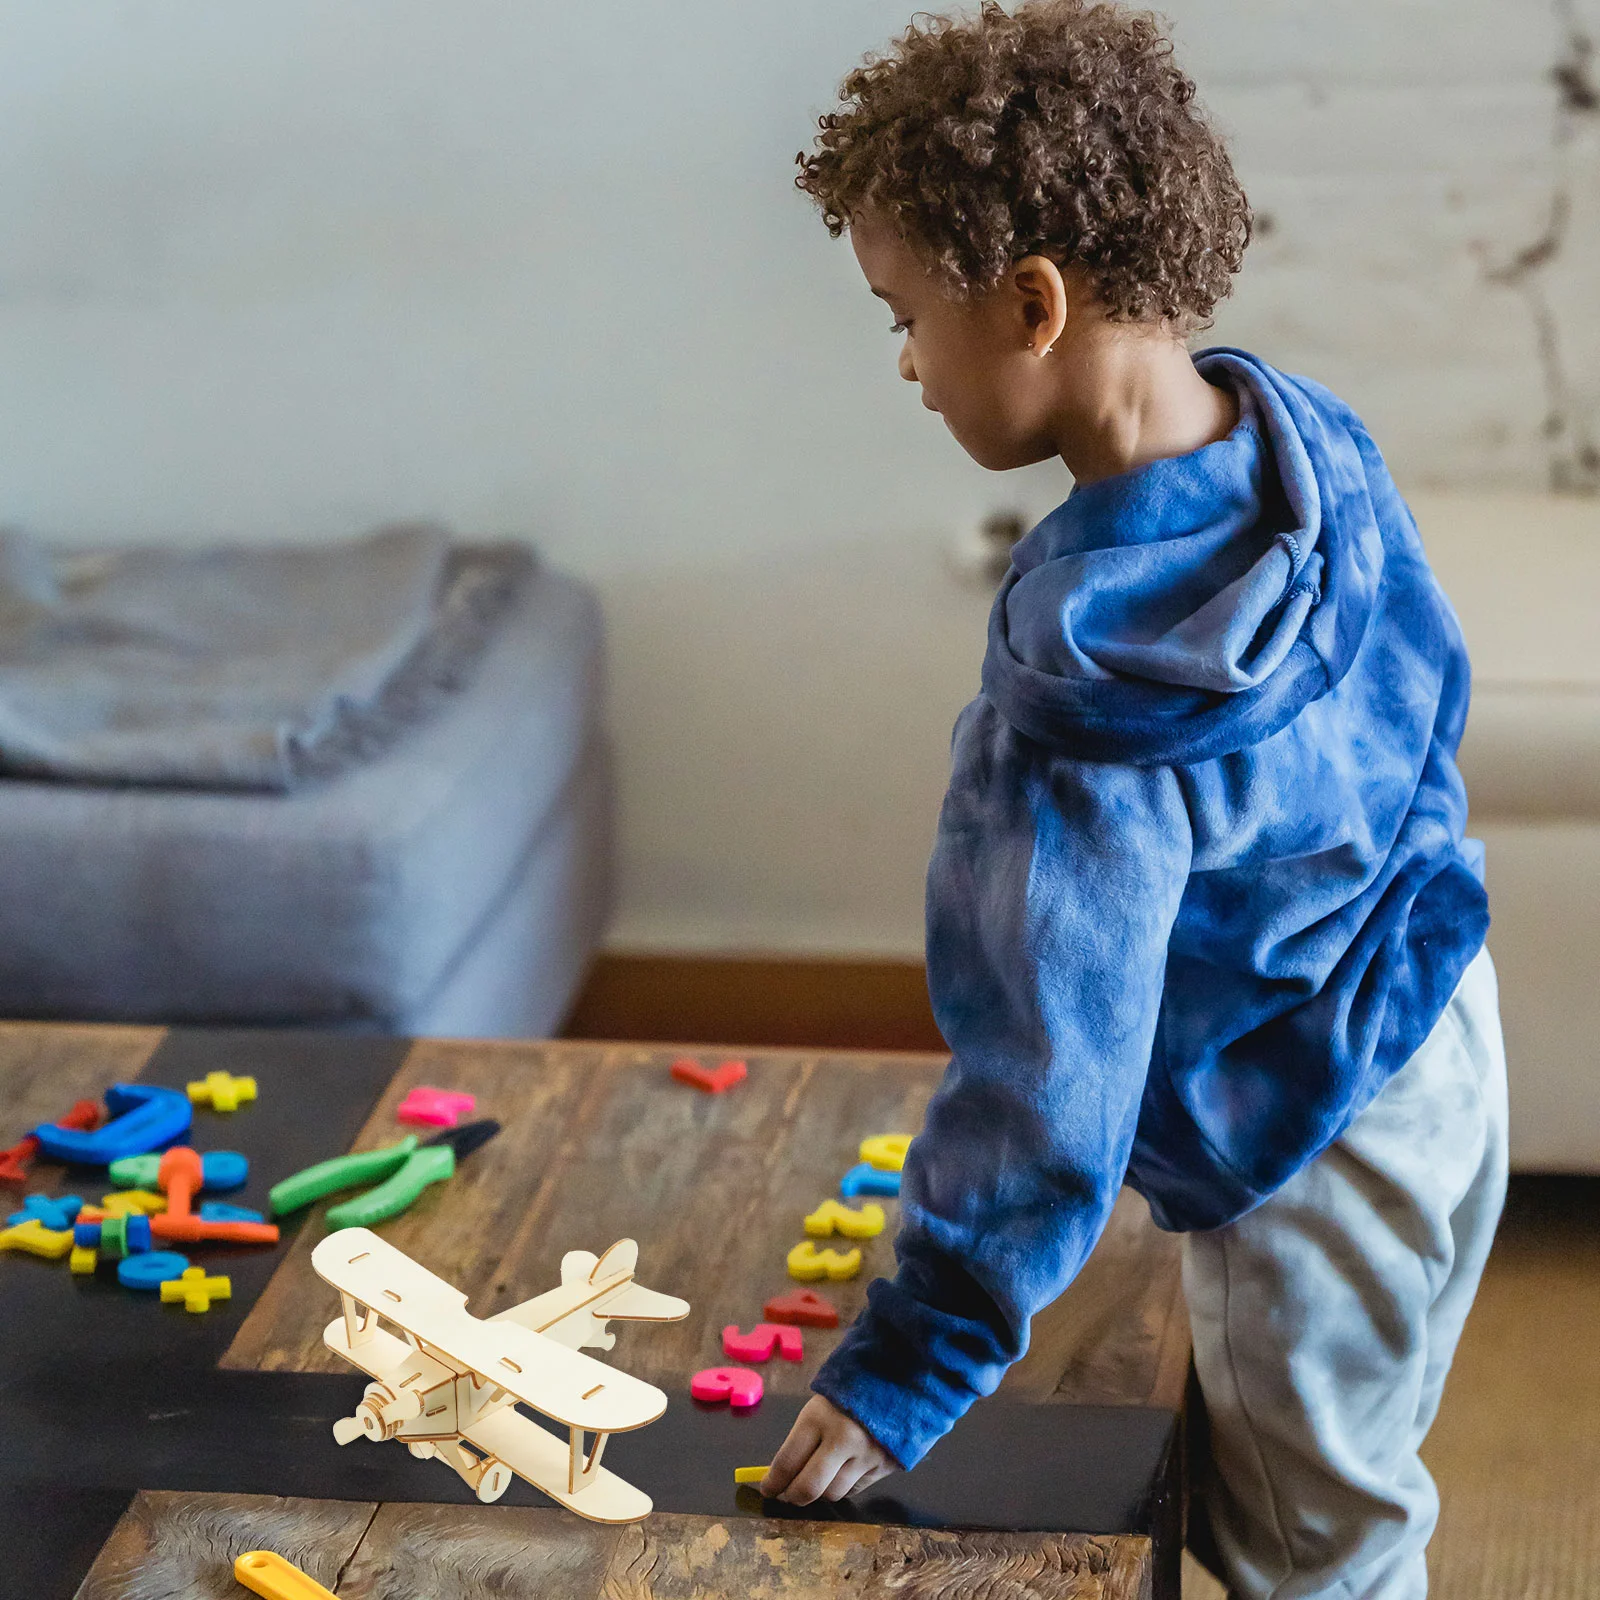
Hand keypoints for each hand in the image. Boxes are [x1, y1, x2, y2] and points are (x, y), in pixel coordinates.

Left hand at [761, 1393, 897, 1504]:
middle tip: (786, 1495)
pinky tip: (839, 1474)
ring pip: (833, 1494)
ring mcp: (866, 1455)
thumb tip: (782, 1475)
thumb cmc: (848, 1390)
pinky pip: (856, 1490)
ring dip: (819, 1493)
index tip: (767, 1488)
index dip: (772, 1482)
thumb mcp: (818, 1407)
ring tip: (815, 1482)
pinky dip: (843, 1487)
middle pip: (809, 1488)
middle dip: (792, 1496)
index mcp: (819, 1418)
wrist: (896, 1377)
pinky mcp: (885, 1466)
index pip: (787, 1463)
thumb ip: (802, 1440)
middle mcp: (843, 1440)